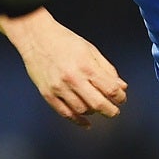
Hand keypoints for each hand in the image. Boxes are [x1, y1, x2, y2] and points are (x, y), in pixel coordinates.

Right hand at [4, 11, 126, 125]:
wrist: (36, 36)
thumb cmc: (65, 41)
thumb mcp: (91, 50)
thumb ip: (107, 70)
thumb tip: (122, 87)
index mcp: (86, 66)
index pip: (110, 89)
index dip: (120, 97)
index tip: (121, 98)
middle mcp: (72, 78)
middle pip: (98, 104)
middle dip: (111, 111)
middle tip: (115, 111)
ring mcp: (59, 88)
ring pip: (82, 110)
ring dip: (94, 112)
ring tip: (97, 107)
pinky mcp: (47, 94)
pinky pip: (65, 113)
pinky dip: (77, 120)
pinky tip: (86, 122)